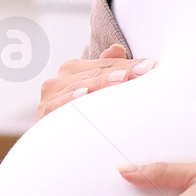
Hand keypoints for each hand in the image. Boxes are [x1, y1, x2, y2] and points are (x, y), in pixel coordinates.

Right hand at [35, 44, 156, 120]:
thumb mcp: (95, 91)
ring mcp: (50, 94)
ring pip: (80, 85)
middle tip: (144, 71)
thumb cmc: (78, 117)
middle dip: (122, 71)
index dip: (130, 64)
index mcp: (74, 69)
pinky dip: (70, 99)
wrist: (50, 148)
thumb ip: (106, 68)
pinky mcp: (43, 112)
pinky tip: (84, 94)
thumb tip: (118, 48)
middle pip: (96, 72)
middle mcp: (60, 78)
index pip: (106, 63)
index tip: (152, 66)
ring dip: (101, 82)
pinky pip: (58, 104)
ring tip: (122, 78)